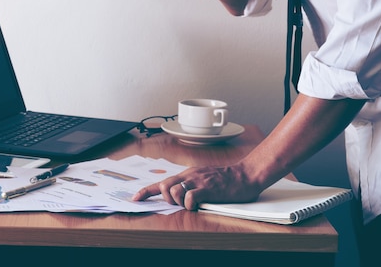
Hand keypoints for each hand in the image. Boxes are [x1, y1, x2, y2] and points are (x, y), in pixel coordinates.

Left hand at [132, 164, 261, 209]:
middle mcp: (189, 176)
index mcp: (187, 174)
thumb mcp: (203, 178)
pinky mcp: (207, 189)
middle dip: (165, 198)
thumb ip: (190, 184)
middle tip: (179, 203)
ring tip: (192, 203)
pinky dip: (190, 205)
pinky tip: (199, 204)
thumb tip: (178, 195)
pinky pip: (190, 198)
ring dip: (179, 202)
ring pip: (174, 191)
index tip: (135, 199)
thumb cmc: (226, 179)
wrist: (245, 175)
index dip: (146, 191)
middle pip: (163, 186)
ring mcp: (197, 181)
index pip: (161, 182)